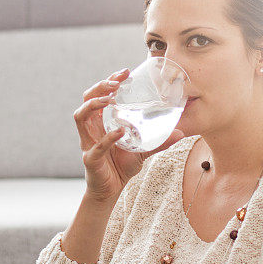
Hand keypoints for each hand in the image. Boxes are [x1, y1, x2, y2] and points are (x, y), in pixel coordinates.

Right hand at [73, 68, 185, 202]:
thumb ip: (159, 140)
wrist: (111, 190)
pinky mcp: (90, 159)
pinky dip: (108, 138)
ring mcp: (88, 142)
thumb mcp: (143, 149)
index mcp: (101, 121)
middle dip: (100, 87)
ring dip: (94, 104)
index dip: (108, 81)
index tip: (124, 73)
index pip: (99, 94)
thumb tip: (181, 132)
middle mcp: (91, 128)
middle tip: (116, 82)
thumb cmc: (122, 166)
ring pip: (80, 116)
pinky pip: (96, 146)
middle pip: (86, 98)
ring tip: (110, 99)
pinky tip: (121, 132)